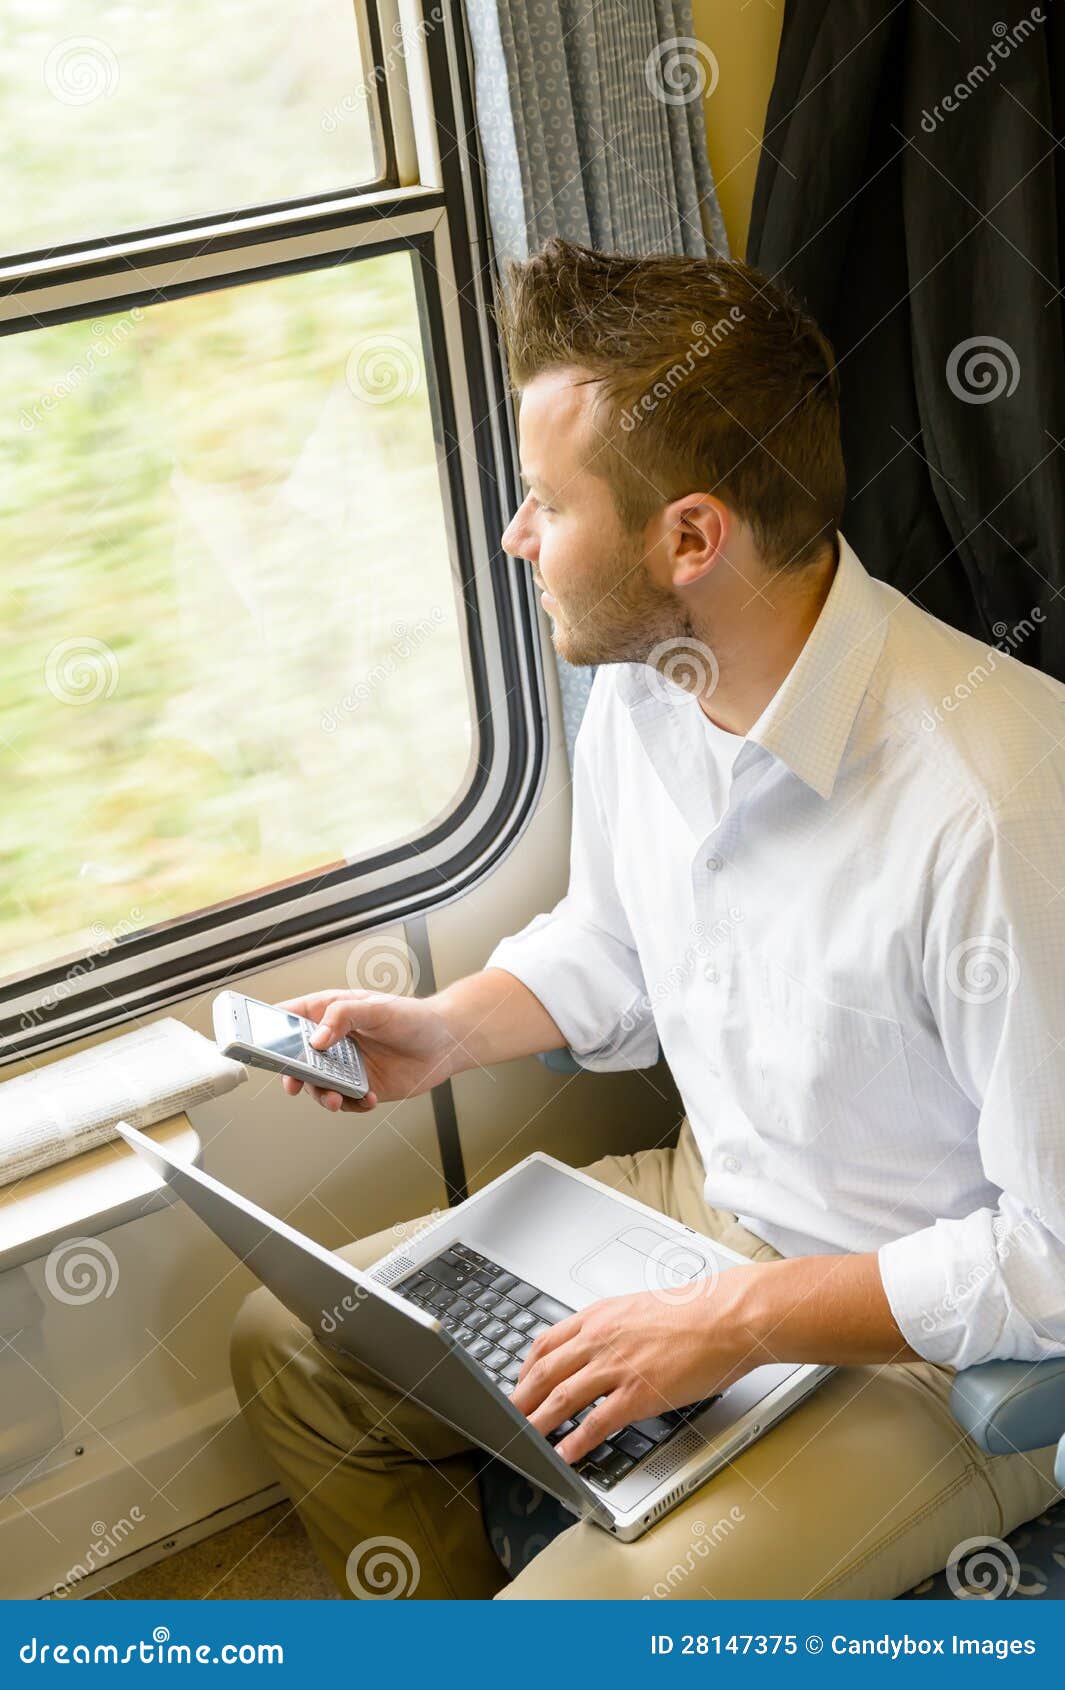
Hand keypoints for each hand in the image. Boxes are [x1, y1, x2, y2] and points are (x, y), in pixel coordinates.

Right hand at [276, 989, 459, 1113]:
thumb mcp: (377, 1008)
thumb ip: (343, 1017)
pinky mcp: (361, 1086)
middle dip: (293, 1073)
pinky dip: (351, 1104)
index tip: (257, 1043)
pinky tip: (369, 1099)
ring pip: (318, 1084)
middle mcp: (334, 1040)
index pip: (290, 1017)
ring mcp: (346, 1065)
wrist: (446, 1044)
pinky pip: (345, 1101)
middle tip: (294, 1083)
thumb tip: (316, 1040)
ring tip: (335, 1098)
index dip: (269, 1028)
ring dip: (322, 1094)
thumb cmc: (413, 1016)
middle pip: (298, 1058)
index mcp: (331, 1012)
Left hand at [509, 1273, 763, 1465]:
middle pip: (545, 1372)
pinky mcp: (638, 1393)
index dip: (526, 1369)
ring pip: (562, 1397)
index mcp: (601, 1316)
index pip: (547, 1343)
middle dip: (520, 1398)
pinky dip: (575, 1441)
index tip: (519, 1384)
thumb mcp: (640, 1308)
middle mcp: (601, 1338)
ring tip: (523, 1439)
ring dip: (537, 1422)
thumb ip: (614, 1326)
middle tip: (507, 1417)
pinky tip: (565, 1454)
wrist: (729, 1316)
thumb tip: (600, 1343)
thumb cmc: (696, 1311)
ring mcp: (618, 1366)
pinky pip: (596, 1422)